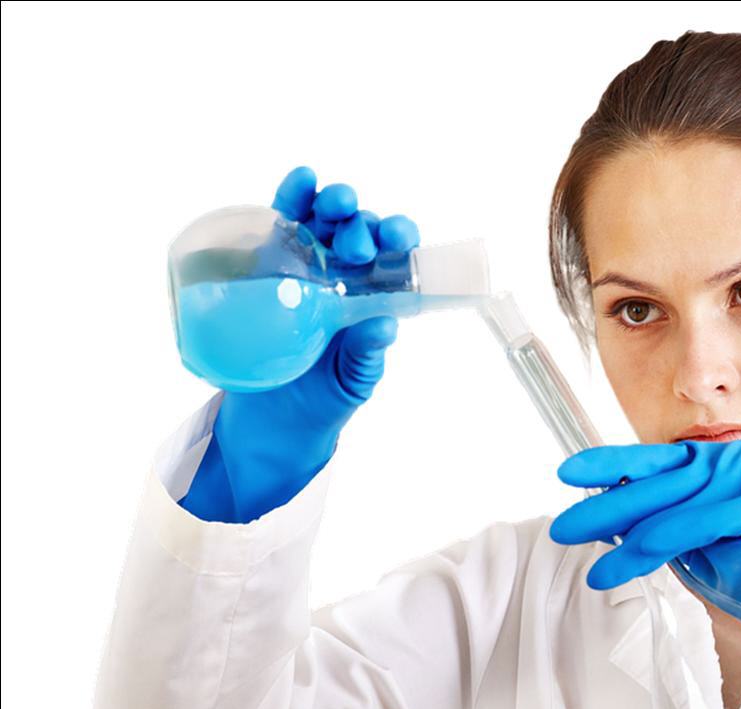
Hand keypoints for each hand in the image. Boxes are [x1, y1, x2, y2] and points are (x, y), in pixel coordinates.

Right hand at [178, 166, 419, 522]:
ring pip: (325, 221)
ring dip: (333, 204)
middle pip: (360, 233)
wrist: (272, 421)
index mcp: (373, 298)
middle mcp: (345, 276)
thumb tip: (385, 325)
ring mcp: (307, 266)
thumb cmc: (323, 399)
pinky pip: (283, 223)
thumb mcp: (352, 381)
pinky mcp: (269, 263)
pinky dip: (293, 197)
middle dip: (363, 226)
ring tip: (335, 204)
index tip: (398, 238)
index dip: (399, 240)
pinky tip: (303, 182)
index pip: (394, 258)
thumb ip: (366, 353)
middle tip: (357, 244)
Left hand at [549, 438, 740, 708]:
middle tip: (564, 530)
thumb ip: (657, 522)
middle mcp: (740, 458)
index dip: (611, 463)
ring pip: (676, 505)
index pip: (657, 459)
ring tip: (598, 572)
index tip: (566, 473)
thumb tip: (602, 515)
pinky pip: (703, 522)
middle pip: (661, 481)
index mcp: (720, 461)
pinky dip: (662, 543)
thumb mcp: (693, 544)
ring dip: (629, 541)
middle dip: (607, 508)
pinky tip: (628, 562)